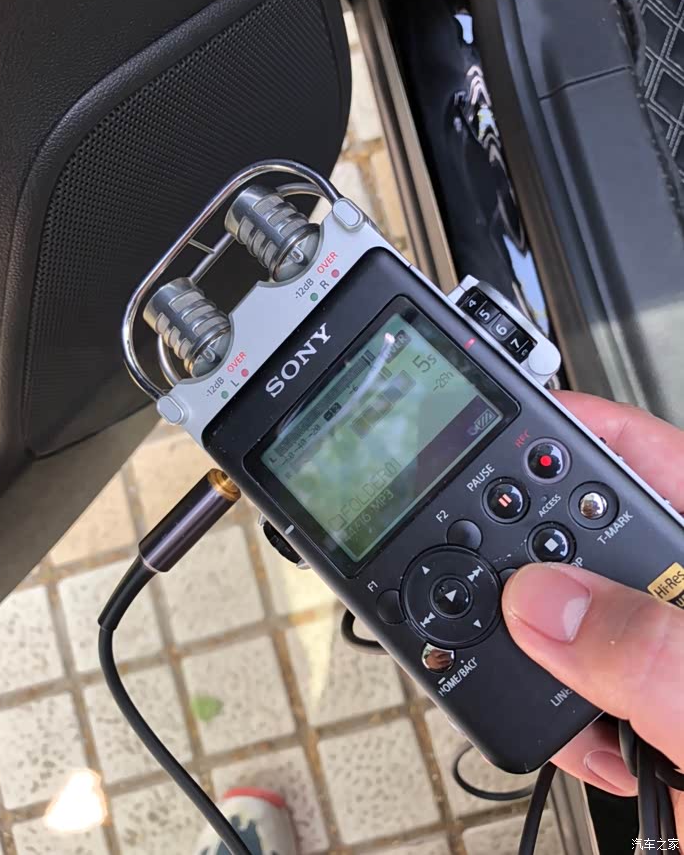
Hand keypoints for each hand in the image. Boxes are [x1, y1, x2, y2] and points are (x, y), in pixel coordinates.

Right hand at [502, 391, 683, 829]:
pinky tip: (583, 739)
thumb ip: (656, 660)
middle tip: (492, 564)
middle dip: (539, 556)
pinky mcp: (648, 708)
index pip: (659, 463)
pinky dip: (553, 709)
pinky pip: (572, 681)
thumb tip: (547, 602)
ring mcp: (671, 657)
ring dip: (540, 648)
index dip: (586, 429)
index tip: (513, 417)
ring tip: (532, 670)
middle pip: (595, 535)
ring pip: (573, 614)